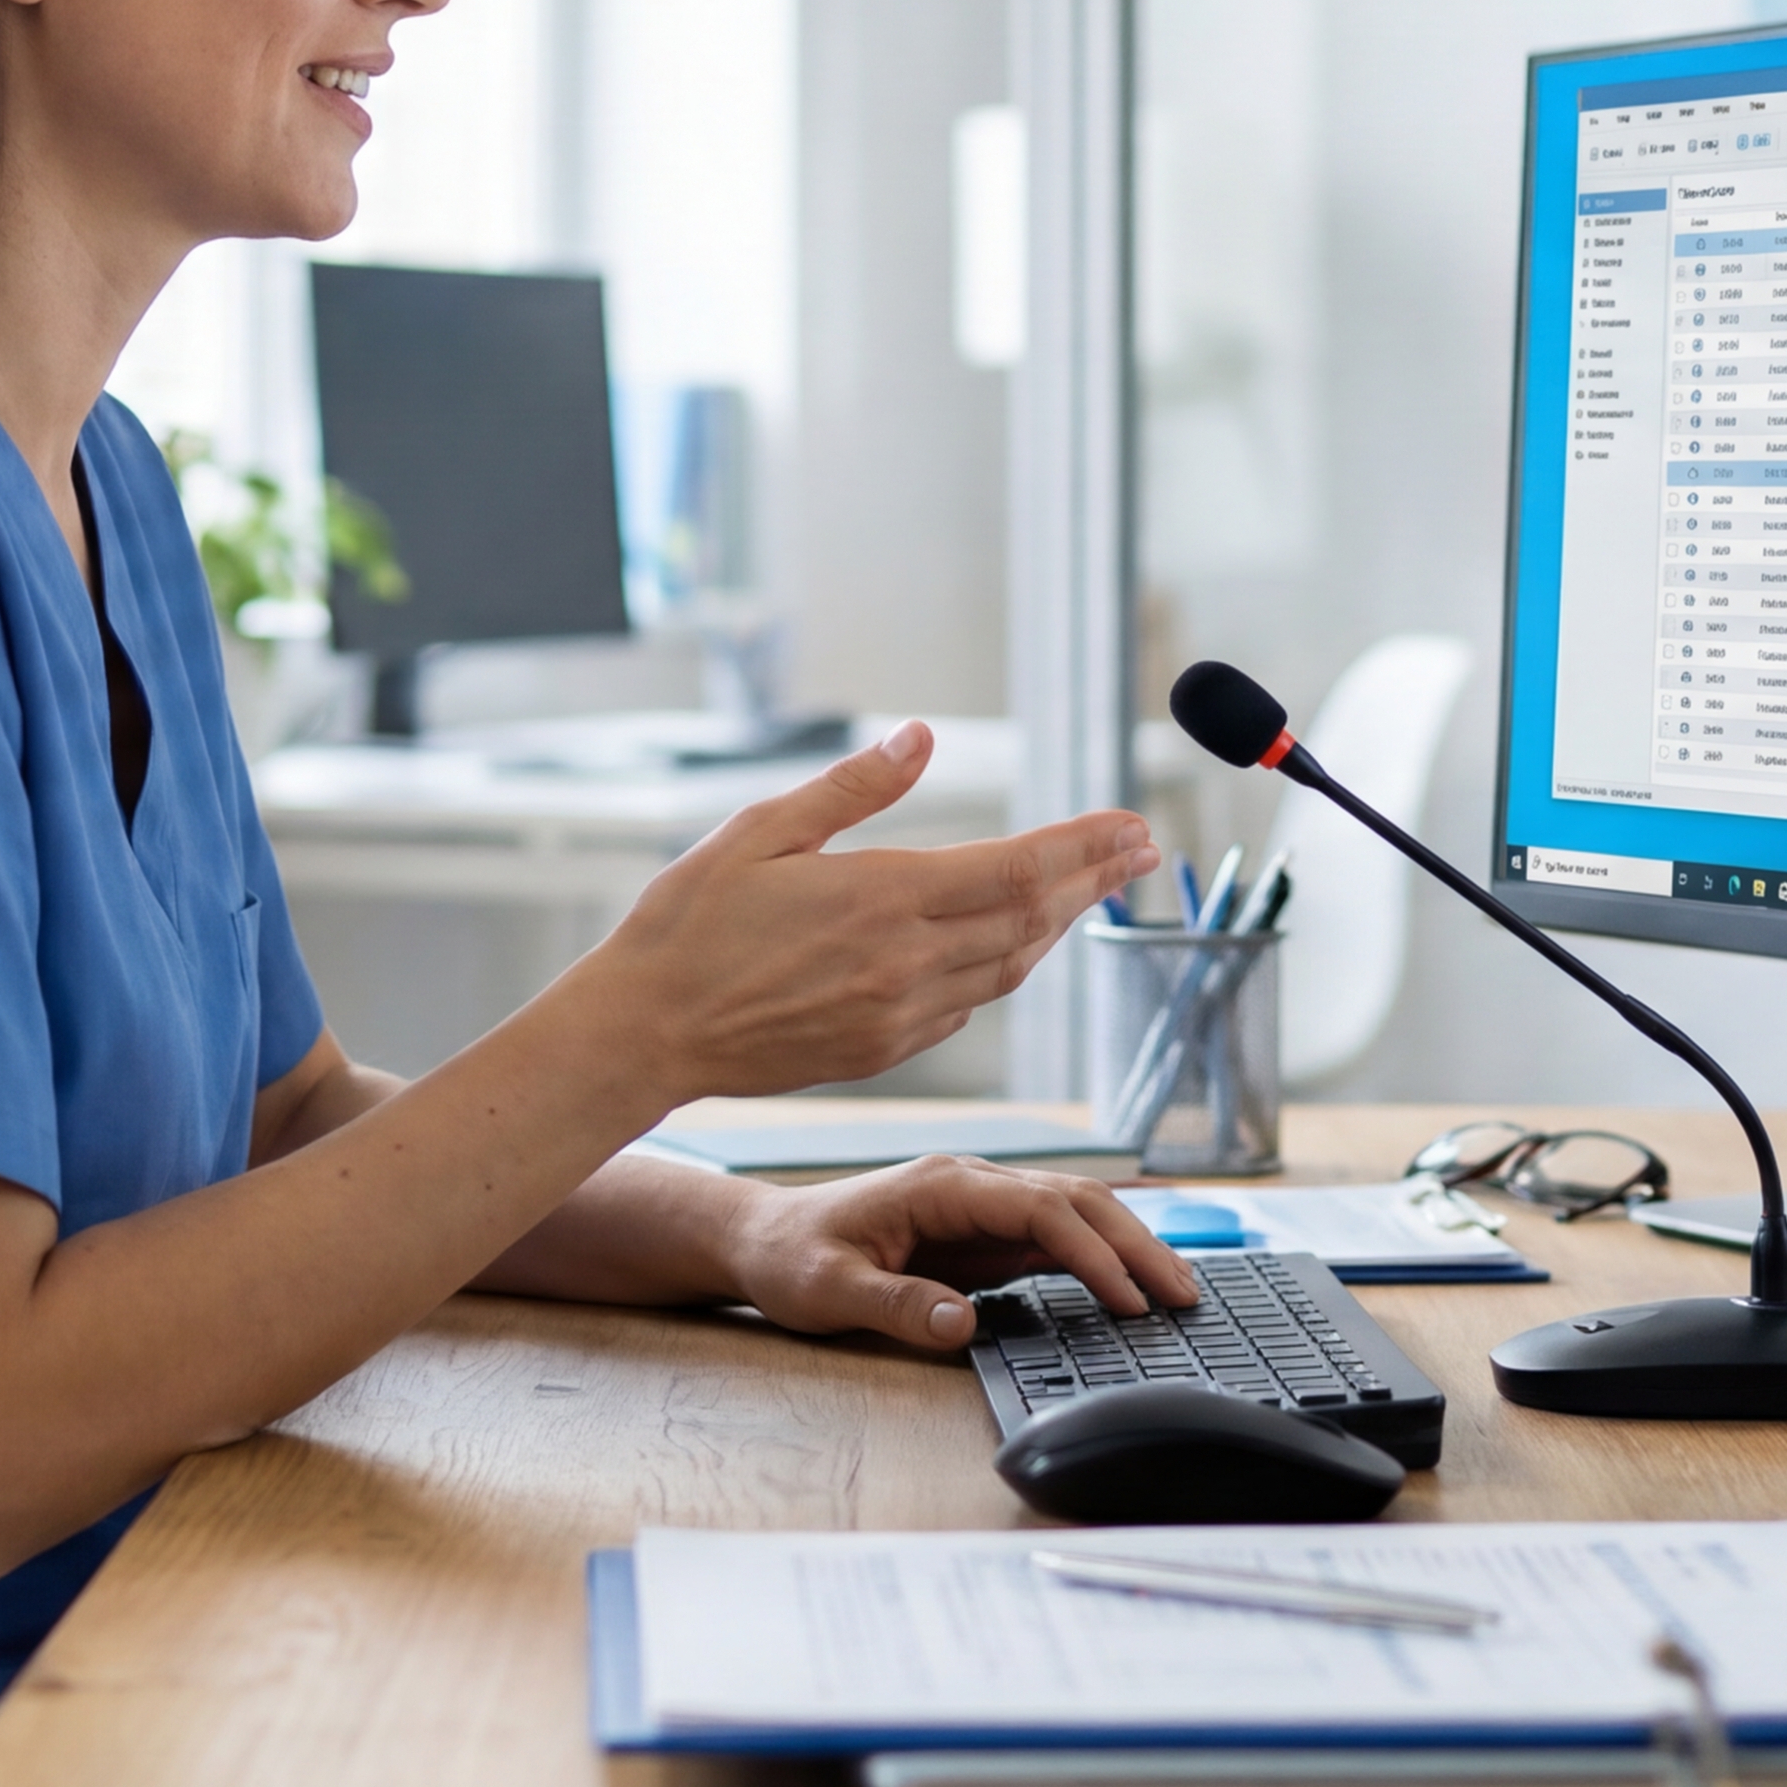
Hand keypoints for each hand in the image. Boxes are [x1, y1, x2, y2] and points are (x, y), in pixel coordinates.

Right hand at [532, 724, 1158, 1106]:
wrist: (644, 1034)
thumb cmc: (686, 924)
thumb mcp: (759, 832)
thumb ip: (852, 788)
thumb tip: (920, 737)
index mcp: (882, 899)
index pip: (1016, 869)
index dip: (1085, 847)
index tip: (1131, 824)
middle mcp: (905, 963)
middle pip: (1032, 919)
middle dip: (1095, 881)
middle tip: (1142, 850)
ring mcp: (899, 1015)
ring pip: (1009, 968)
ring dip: (1058, 926)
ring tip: (1093, 891)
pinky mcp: (882, 1050)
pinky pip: (966, 1004)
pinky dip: (1004, 968)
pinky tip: (1011, 946)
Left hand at [720, 1155, 1202, 1349]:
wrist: (762, 1240)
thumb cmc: (790, 1257)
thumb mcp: (827, 1289)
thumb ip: (894, 1304)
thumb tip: (961, 1325)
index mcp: (941, 1186)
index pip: (1040, 1209)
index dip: (1092, 1251)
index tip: (1128, 1298)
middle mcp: (971, 1186)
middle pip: (1076, 1201)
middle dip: (1135, 1245)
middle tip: (1185, 1297)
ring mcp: (981, 1208)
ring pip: (1076, 1214)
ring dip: (1128, 1248)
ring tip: (1178, 1294)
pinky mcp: (983, 1235)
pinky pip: (1056, 1239)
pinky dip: (1101, 1259)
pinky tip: (1132, 1287)